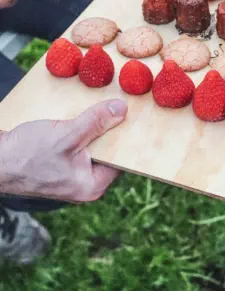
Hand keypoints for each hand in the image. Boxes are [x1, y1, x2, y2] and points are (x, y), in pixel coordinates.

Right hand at [0, 100, 127, 202]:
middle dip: (108, 127)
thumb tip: (121, 110)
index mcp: (92, 185)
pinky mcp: (58, 162)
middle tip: (116, 104)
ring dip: (90, 124)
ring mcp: (70, 172)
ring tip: (96, 106)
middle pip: (106, 150)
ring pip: (90, 143)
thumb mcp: (66, 136)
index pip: (121, 159)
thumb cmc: (26, 156)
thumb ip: (95, 123)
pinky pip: (75, 142)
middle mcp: (83, 182)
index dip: (126, 136)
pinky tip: (76, 113)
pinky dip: (76, 127)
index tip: (133, 115)